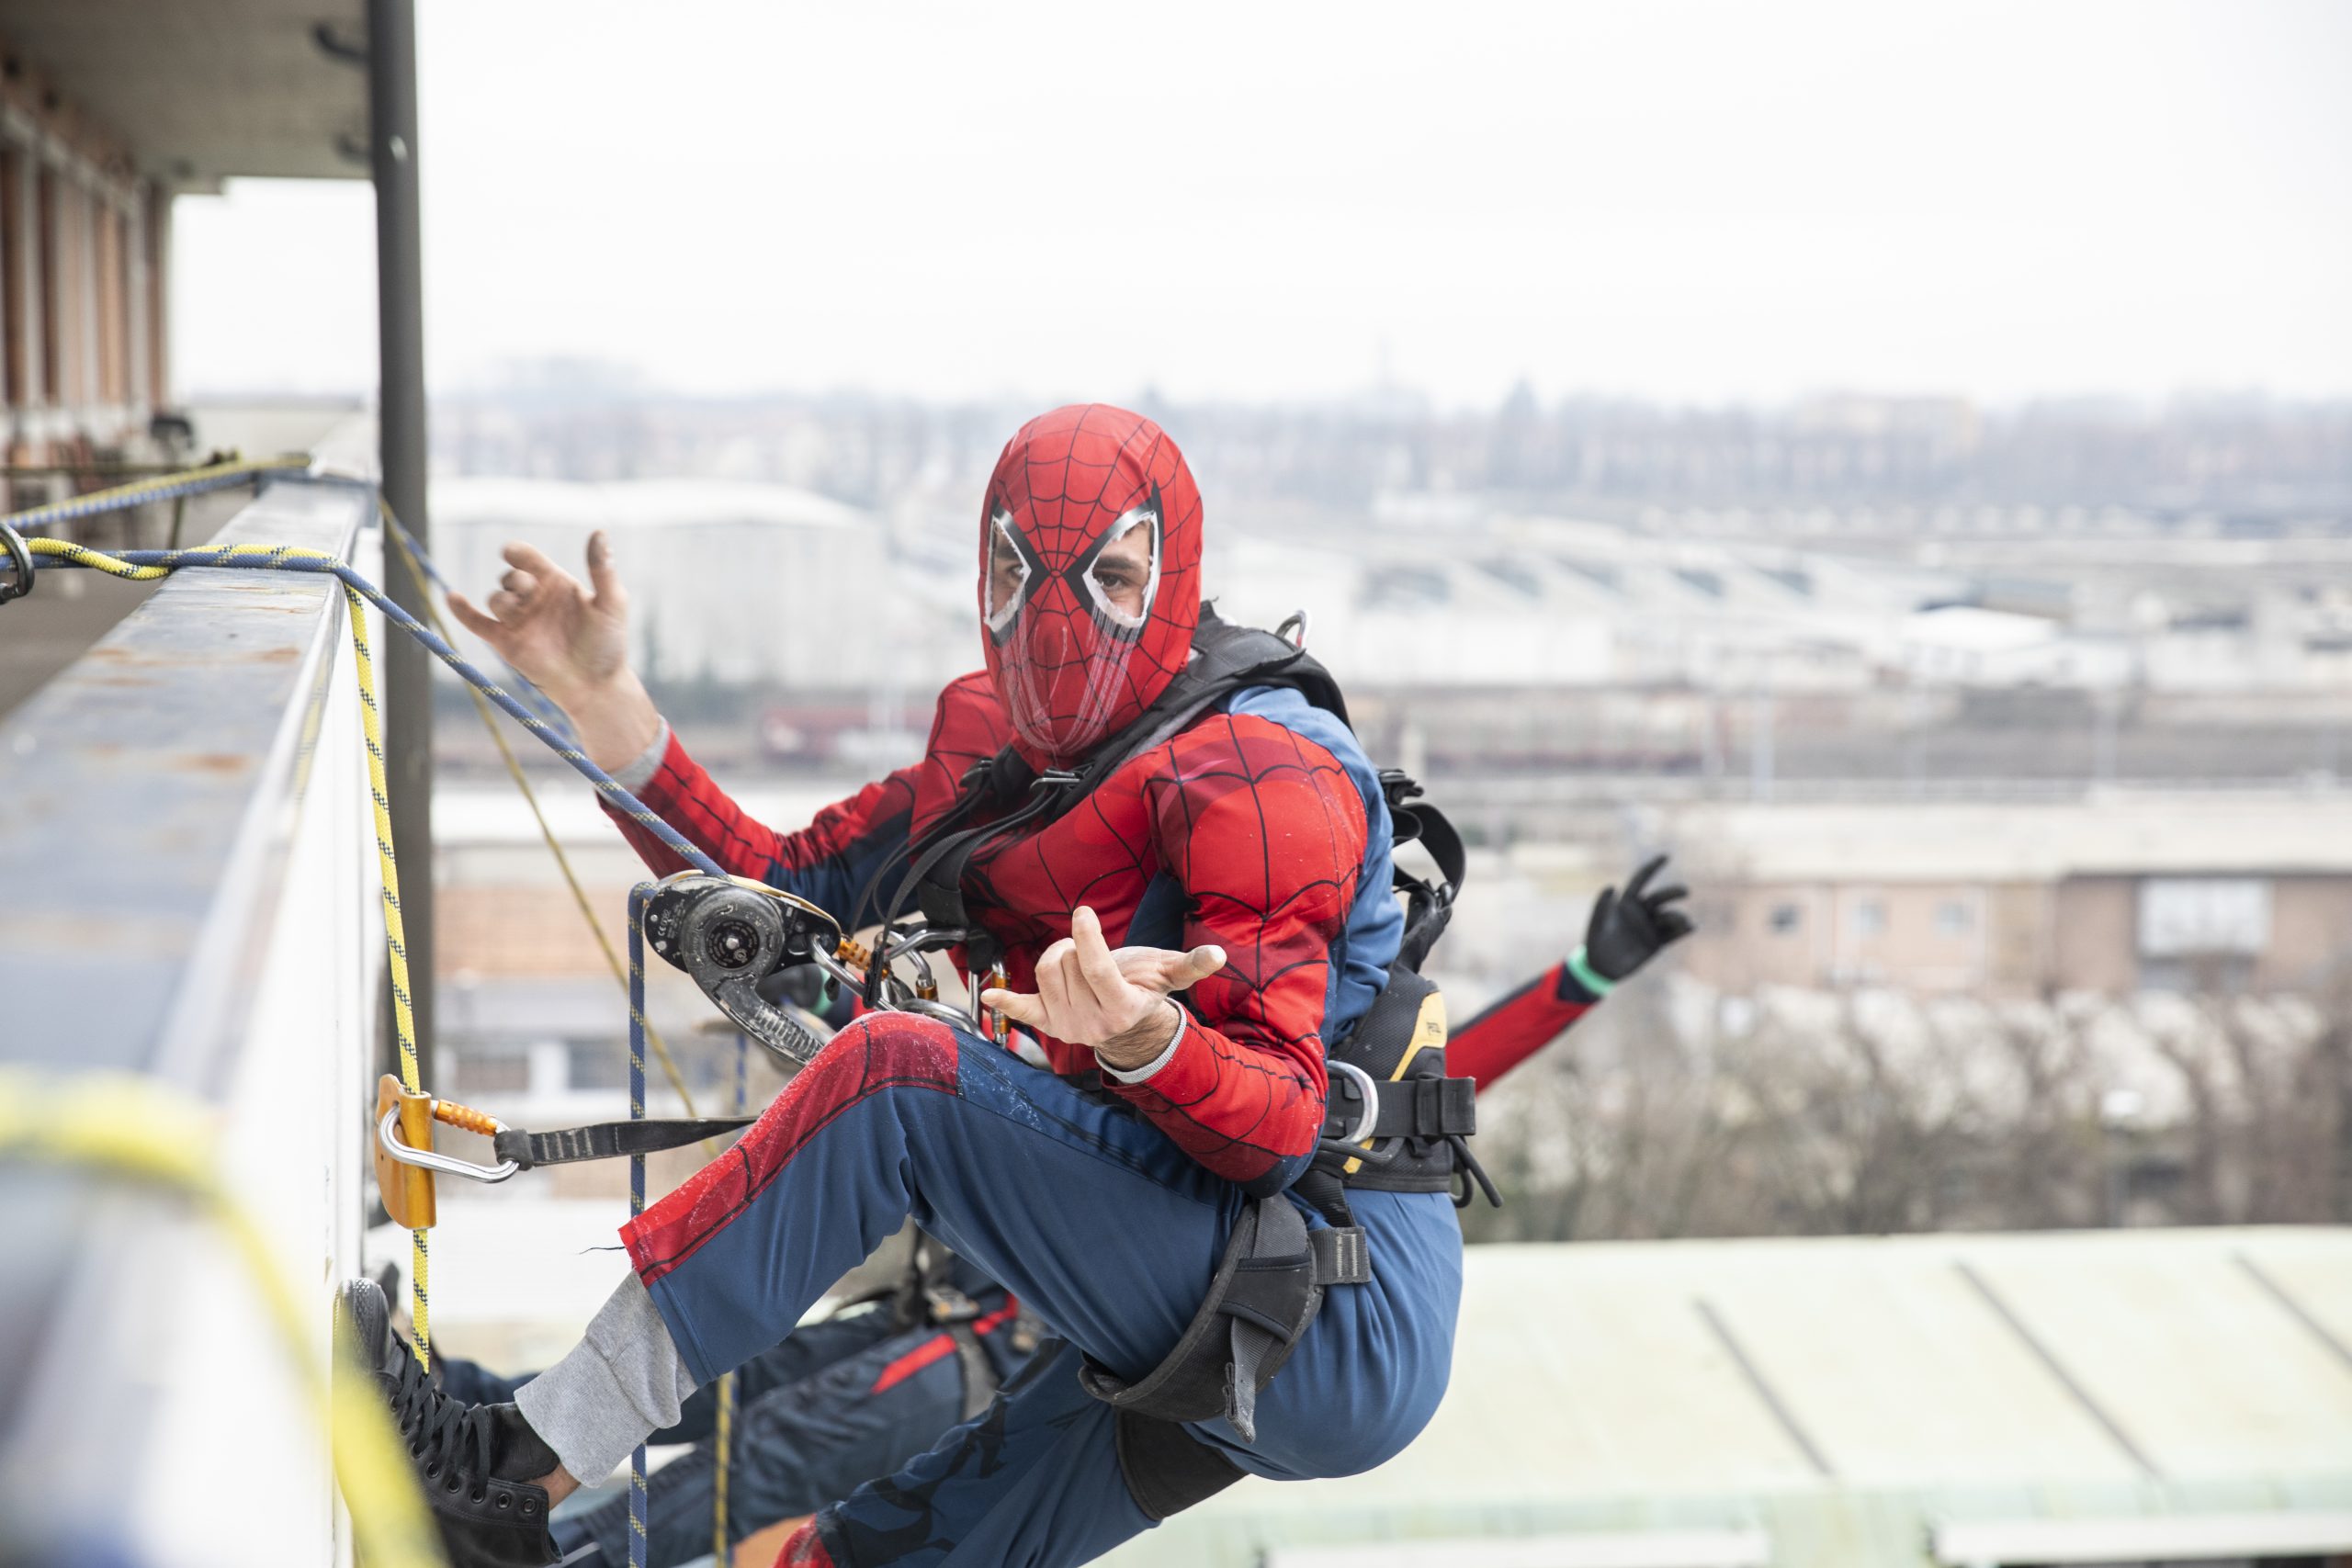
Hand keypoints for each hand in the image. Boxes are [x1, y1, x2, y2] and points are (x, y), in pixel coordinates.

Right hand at [446, 533, 660, 768]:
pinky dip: (461, 610)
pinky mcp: (506, 642)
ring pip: (494, 598)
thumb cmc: (608, 644)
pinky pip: (477, 622)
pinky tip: (452, 597)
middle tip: (528, 591)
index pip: (526, 557)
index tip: (512, 554)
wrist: (595, 685)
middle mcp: (534, 598)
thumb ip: (602, 569)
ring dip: (501, 599)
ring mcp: (518, 620)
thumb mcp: (611, 602)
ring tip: (516, 609)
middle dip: (513, 580)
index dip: (516, 552)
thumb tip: (599, 531)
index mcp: (555, 582)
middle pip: (508, 577)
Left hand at [979, 906, 1227, 1071]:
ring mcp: (1066, 1026)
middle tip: (1091, 950)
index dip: (1088, 939)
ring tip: (1076, 960)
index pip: (1096, 970)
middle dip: (1076, 945)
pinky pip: (1022, 1010)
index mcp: (1121, 1008)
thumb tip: (1217, 954)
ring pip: (1045, 972)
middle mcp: (1091, 1023)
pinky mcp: (1047, 1024)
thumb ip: (1191, 965)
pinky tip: (991, 994)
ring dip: (1057, 955)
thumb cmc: (1144, 987)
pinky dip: (1005, 1001)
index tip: (1083, 911)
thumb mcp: (1168, 973)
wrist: (1126, 1023)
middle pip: (1066, 964)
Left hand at [1584, 854, 1692, 981]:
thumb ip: (1601, 906)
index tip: (1666, 856)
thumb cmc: (1595, 943)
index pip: (1641, 880)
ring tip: (1683, 921)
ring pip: (1669, 916)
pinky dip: (1684, 930)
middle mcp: (1641, 912)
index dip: (1652, 867)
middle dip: (1673, 892)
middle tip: (1685, 892)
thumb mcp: (1596, 924)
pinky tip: (1692, 926)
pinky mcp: (1657, 942)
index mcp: (1626, 903)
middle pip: (1660, 897)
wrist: (1602, 968)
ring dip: (1678, 917)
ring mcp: (1650, 926)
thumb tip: (1612, 885)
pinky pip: (1673, 934)